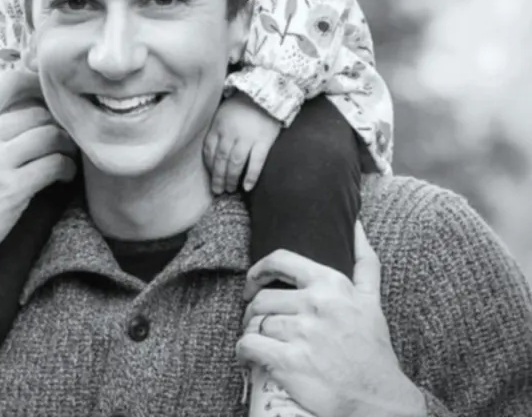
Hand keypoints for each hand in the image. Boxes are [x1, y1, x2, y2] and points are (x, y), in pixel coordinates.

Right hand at [0, 70, 77, 297]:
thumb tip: (15, 108)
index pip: (9, 81)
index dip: (38, 84)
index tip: (51, 97)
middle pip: (38, 111)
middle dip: (58, 123)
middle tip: (66, 136)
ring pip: (51, 135)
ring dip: (66, 145)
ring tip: (67, 156)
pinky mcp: (11, 189)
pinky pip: (54, 164)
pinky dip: (66, 167)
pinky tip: (64, 174)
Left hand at [203, 91, 280, 193]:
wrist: (267, 92)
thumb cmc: (243, 104)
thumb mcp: (223, 112)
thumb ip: (217, 129)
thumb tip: (212, 150)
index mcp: (219, 125)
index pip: (209, 150)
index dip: (209, 166)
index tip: (210, 176)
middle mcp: (230, 133)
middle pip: (221, 159)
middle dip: (218, 177)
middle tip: (218, 191)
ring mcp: (247, 137)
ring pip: (235, 163)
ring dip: (231, 179)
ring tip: (230, 190)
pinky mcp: (264, 141)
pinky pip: (256, 162)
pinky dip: (251, 175)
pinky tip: (247, 187)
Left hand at [236, 223, 425, 416]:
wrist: (380, 402)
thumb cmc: (373, 350)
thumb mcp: (371, 300)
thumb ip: (364, 260)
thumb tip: (356, 224)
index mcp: (331, 284)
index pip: (280, 261)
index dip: (258, 270)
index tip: (252, 282)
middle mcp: (315, 304)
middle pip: (263, 298)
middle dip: (254, 311)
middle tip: (257, 323)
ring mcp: (302, 333)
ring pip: (255, 322)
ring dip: (250, 332)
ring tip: (258, 341)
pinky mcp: (289, 362)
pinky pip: (249, 345)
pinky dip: (243, 351)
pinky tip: (248, 357)